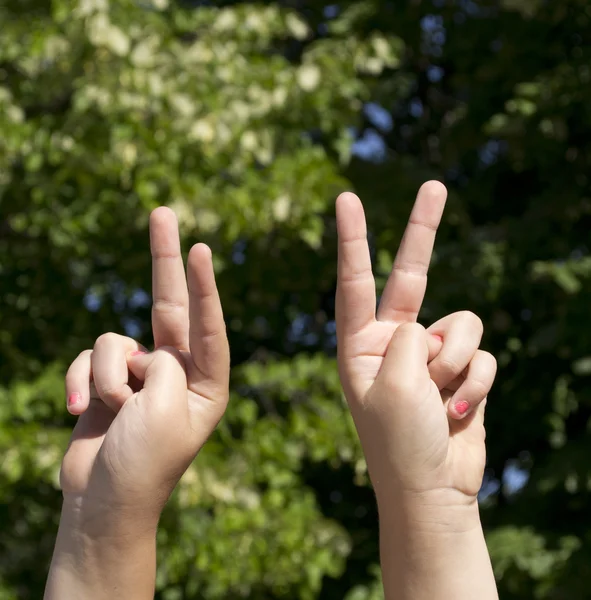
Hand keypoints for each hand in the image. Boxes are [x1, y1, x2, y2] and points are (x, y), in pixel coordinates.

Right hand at [61, 207, 229, 523]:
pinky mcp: (110, 381)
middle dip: (165, 259)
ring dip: (105, 375)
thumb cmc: (144, 464)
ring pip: (115, 341)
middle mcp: (179, 372)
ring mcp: (143, 375)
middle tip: (164, 212)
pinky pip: (89, 358)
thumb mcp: (165, 411)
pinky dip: (81, 381)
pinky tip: (82, 411)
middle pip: (171, 305)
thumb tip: (143, 351)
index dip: (203, 286)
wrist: (102, 503)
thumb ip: (164, 366)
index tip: (200, 248)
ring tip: (113, 410)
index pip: (208, 325)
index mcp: (208, 383)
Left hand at [336, 181, 495, 503]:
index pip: (355, 281)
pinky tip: (459, 410)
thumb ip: (409, 340)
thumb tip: (433, 326)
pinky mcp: (458, 369)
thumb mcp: (394, 386)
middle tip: (434, 184)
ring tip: (441, 396)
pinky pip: (480, 353)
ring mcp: (427, 354)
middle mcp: (393, 341)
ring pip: (460, 323)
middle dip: (423, 231)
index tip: (345, 199)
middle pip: (412, 275)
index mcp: (360, 344)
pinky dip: (474, 383)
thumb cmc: (400, 444)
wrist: (434, 489)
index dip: (353, 239)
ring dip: (456, 362)